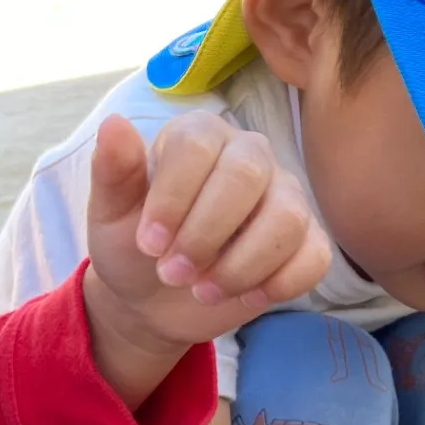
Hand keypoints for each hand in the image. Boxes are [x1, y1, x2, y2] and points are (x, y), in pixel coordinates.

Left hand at [84, 111, 329, 365]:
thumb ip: (113, 171)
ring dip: (240, 267)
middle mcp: (249, 156)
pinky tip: (243, 297)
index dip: (173, 197)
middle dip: (205, 234)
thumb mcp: (109, 214)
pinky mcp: (305, 241)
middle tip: (172, 274)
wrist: (153, 300)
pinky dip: (279, 284)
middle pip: (246, 175)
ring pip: (286, 219)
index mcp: (199, 137)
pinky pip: (314, 257)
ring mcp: (283, 196)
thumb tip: (113, 124)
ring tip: (202, 290)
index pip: (198, 144)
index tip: (148, 244)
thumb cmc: (133, 246)